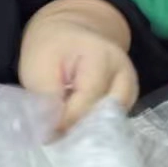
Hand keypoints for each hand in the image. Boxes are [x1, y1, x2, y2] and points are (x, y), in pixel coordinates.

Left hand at [18, 0, 138, 129]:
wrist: (69, 30)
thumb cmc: (50, 48)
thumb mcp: (37, 69)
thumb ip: (46, 101)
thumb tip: (53, 134)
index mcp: (101, 56)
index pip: (88, 99)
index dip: (66, 121)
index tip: (46, 135)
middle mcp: (124, 69)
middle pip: (108, 111)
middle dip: (82, 128)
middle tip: (58, 136)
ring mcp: (130, 81)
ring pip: (116, 117)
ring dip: (92, 128)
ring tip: (69, 130)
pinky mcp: (129, 92)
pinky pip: (117, 116)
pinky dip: (99, 123)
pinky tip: (81, 124)